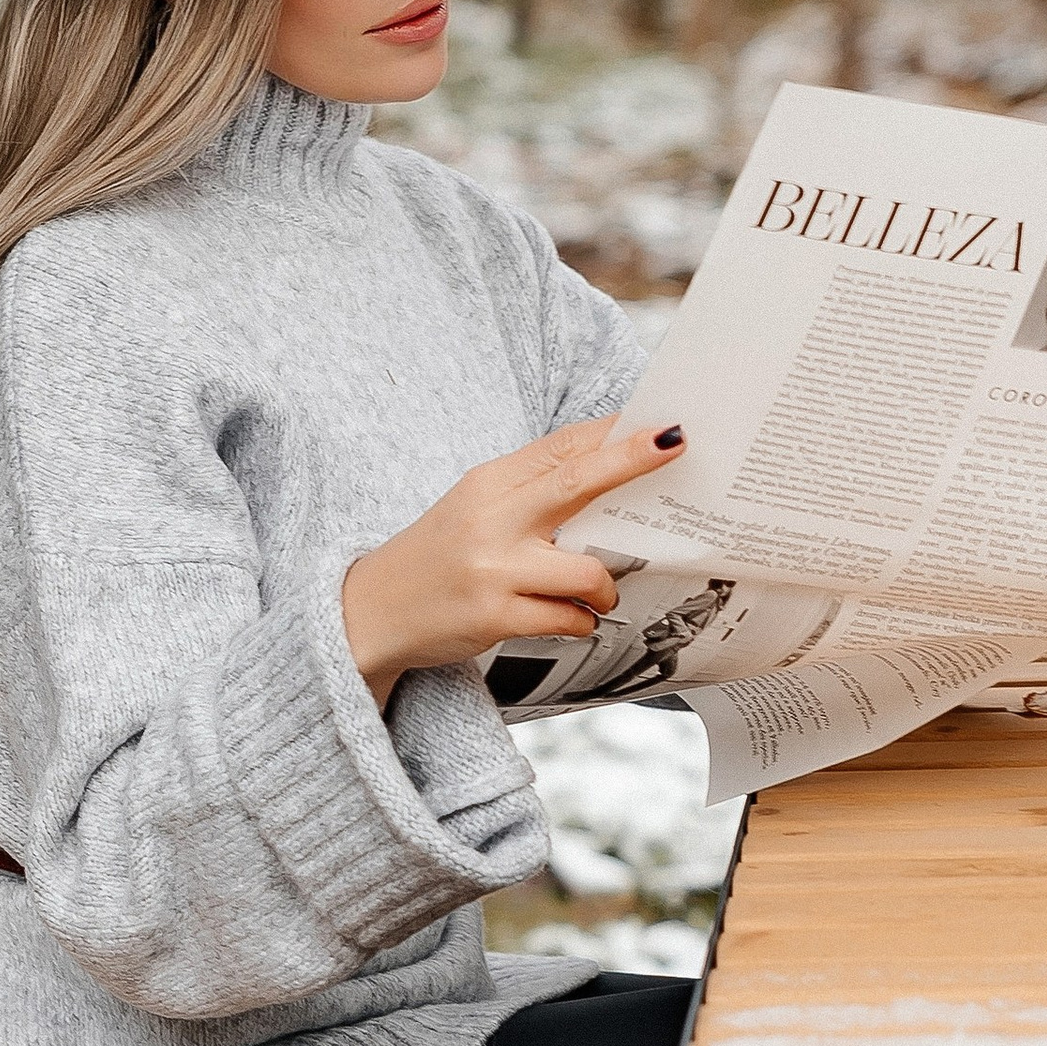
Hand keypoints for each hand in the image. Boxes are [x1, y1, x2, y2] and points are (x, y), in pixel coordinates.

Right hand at [341, 415, 685, 709]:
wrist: (370, 611)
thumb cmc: (438, 557)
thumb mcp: (476, 507)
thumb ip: (533, 488)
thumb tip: (608, 465)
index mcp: (490, 482)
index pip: (562, 447)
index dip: (616, 433)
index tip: (663, 425)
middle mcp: (490, 518)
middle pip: (576, 480)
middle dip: (631, 461)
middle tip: (676, 445)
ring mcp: (492, 568)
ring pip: (587, 569)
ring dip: (606, 586)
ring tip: (598, 593)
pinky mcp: (493, 615)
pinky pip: (568, 618)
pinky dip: (581, 620)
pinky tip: (571, 619)